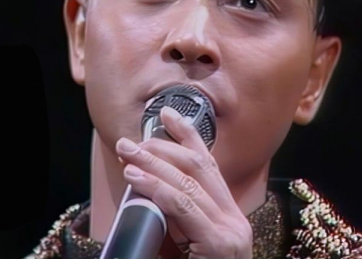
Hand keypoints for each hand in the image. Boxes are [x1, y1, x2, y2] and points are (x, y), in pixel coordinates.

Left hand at [115, 106, 252, 258]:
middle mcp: (234, 220)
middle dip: (162, 148)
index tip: (167, 115)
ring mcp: (230, 232)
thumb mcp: (189, 246)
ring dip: (152, 164)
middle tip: (130, 142)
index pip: (209, 167)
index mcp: (229, 218)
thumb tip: (146, 195)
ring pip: (187, 183)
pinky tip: (137, 179)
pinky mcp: (219, 244)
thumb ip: (176, 221)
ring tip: (127, 155)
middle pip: (198, 168)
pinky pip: (182, 205)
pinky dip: (156, 188)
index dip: (188, 136)